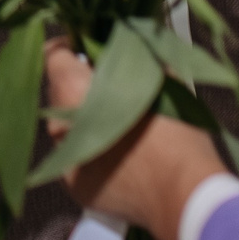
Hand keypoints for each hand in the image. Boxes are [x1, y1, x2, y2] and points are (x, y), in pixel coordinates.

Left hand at [44, 46, 229, 239]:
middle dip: (80, 84)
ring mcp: (65, 161)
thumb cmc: (176, 134)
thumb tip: (132, 43)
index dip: (71, 47)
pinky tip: (119, 155)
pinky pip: (76, 157)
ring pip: (65, 126)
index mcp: (74, 91)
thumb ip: (139, 58)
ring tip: (118, 121)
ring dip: (83, 118)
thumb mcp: (163, 82)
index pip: (52, 55)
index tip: (90, 49)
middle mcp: (59, 125)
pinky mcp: (76, 188)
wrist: (185, 196)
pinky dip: (91, 151)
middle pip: (59, 91)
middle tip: (112, 85)